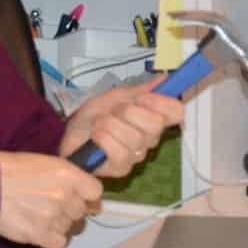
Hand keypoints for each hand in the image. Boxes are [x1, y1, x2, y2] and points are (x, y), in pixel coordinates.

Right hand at [0, 152, 101, 247]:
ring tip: (38, 214)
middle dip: (69, 210)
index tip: (80, 197)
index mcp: (67, 174)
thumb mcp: (45, 162)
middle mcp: (64, 195)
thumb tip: (82, 190)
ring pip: (69, 228)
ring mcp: (52, 216)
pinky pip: (59, 244)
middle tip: (50, 204)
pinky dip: (52, 239)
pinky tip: (40, 229)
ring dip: (58, 224)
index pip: (95, 192)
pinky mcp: (40, 234)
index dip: (88, 195)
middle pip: (81, 212)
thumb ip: (68, 176)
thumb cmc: (11, 170)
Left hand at [58, 76, 185, 178]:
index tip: (143, 97)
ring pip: (134, 137)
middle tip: (113, 112)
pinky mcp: (122, 168)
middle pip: (156, 123)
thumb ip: (140, 90)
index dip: (162, 102)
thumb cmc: (93, 117)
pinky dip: (103, 139)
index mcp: (152, 119)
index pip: (176, 112)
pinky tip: (95, 138)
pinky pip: (119, 151)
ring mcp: (137, 155)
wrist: (70, 134)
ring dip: (110, 124)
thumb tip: (165, 79)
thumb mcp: (115, 97)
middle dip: (128, 112)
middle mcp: (149, 138)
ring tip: (99, 124)